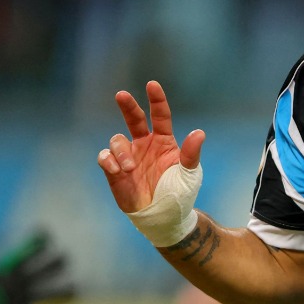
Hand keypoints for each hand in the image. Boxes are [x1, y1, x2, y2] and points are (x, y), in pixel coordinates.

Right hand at [100, 80, 205, 212]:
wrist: (163, 218)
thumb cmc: (179, 195)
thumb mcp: (189, 174)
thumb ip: (191, 154)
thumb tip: (199, 132)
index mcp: (164, 142)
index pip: (160, 116)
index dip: (156, 100)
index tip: (152, 85)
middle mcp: (144, 145)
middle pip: (133, 119)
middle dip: (127, 106)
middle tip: (121, 95)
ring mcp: (129, 157)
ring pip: (117, 140)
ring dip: (121, 151)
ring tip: (129, 167)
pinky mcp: (114, 171)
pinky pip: (105, 157)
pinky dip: (108, 161)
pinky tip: (118, 170)